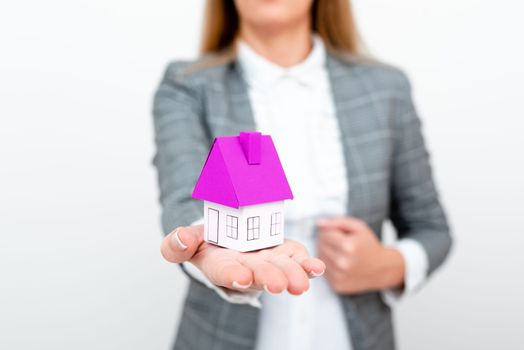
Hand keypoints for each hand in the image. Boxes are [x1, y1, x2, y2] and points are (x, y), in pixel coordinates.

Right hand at [161, 225, 324, 294]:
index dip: (232, 274)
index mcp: (220, 265)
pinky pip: (297, 259)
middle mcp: (247, 268)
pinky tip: (317, 268)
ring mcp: (269, 261)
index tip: (240, 276)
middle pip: (258, 274)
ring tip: (301, 283)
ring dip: (292, 275)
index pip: (225, 272)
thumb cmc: (208, 244)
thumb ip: (177, 244)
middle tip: (277, 284)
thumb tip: (180, 238)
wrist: (230, 240)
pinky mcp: (285, 253)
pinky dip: (308, 264)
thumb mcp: (188, 241)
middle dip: (267, 278)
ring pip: (281, 269)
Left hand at [316, 217, 404, 293]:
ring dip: (326, 253)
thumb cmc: (370, 246)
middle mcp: (343, 263)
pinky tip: (340, 263)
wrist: (383, 269)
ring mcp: (340, 276)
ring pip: (319, 259)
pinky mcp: (338, 286)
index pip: (324, 234)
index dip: (329, 231)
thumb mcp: (358, 227)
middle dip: (326, 241)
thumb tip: (319, 223)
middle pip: (320, 246)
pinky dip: (329, 266)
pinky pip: (324, 271)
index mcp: (348, 246)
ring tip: (339, 252)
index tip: (337, 233)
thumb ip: (337, 222)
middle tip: (338, 242)